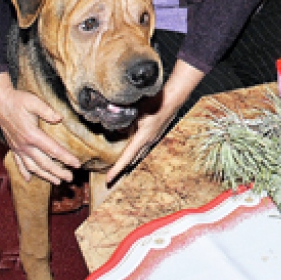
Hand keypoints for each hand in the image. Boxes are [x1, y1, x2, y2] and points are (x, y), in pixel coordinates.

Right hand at [0, 73, 81, 183]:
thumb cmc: (18, 101)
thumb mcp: (33, 102)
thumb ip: (47, 111)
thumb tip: (59, 118)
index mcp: (32, 135)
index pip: (53, 150)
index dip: (66, 158)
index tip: (77, 164)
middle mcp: (25, 145)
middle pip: (44, 163)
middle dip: (58, 172)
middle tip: (70, 178)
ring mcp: (18, 148)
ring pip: (33, 167)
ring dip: (45, 175)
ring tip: (57, 181)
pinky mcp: (13, 147)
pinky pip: (19, 163)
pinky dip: (24, 172)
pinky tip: (28, 179)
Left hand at [105, 60, 204, 183]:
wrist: (172, 99)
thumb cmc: (155, 104)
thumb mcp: (136, 113)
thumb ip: (126, 123)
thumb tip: (116, 130)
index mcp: (142, 138)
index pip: (126, 158)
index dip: (116, 170)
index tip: (108, 180)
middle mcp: (148, 142)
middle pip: (132, 161)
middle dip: (121, 169)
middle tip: (110, 178)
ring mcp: (153, 139)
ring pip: (138, 155)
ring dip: (129, 161)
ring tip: (119, 168)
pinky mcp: (155, 135)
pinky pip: (143, 148)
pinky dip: (135, 153)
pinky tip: (131, 150)